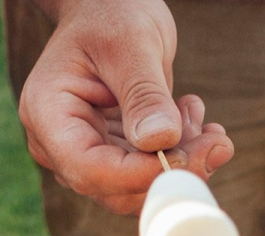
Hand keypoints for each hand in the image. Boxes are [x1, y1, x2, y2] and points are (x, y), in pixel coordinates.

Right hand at [20, 0, 233, 213]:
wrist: (110, 6)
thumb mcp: (132, 44)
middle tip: (216, 141)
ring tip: (197, 113)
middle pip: (114, 188)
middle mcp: (59, 142)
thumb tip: (160, 141)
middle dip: (170, 171)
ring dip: (180, 160)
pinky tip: (192, 115)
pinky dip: (179, 152)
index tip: (188, 157)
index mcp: (48, 114)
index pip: (87, 168)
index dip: (138, 175)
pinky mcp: (112, 152)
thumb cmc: (112, 13)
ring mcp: (85, 150)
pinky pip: (147, 171)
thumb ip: (144, 94)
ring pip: (136, 186)